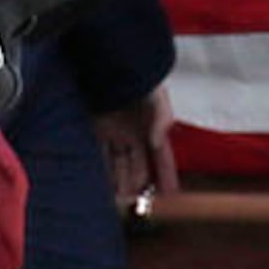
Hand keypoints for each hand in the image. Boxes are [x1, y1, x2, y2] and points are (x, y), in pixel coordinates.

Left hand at [96, 88, 177, 214]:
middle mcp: (135, 135)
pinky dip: (103, 170)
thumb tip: (156, 143)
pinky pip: (101, 155)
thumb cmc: (139, 78)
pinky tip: (103, 185)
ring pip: (120, 165)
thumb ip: (162, 118)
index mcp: (152, 128)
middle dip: (139, 185)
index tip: (170, 195)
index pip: (162, 158)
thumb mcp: (157, 96)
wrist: (111, 64)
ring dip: (121, 183)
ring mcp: (116, 134)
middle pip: (139, 166)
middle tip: (137, 204)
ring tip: (120, 202)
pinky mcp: (98, 131)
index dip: (167, 175)